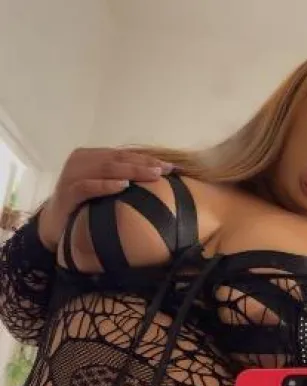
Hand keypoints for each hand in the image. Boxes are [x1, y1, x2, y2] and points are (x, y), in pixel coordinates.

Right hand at [38, 147, 172, 249]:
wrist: (53, 225)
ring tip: (152, 175)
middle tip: (165, 170)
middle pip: (116, 159)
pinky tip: (122, 186)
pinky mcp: (66, 193)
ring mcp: (71, 175)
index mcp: (90, 156)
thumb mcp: (102, 190)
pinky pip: (87, 186)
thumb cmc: (82, 207)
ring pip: (104, 168)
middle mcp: (80, 161)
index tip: (170, 167)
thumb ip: (119, 180)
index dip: (145, 159)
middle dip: (143, 164)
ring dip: (130, 171)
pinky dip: (105, 185)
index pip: (122, 155)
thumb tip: (154, 180)